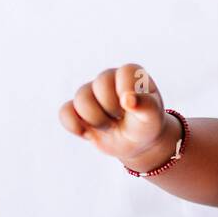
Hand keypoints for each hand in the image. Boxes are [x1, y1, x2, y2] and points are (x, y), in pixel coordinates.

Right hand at [58, 63, 178, 170]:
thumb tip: (128, 100)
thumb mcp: (152, 116)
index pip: (123, 73)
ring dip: (97, 120)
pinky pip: (65, 112)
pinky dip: (74, 126)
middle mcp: (107, 78)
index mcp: (129, 73)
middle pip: (98, 85)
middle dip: (112, 109)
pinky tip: (88, 133)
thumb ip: (146, 105)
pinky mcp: (76, 110)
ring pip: (81, 99)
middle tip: (123, 118)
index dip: (126, 93)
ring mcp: (90, 93)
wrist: (137, 143)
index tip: (134, 107)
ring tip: (110, 126)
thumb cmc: (147, 124)